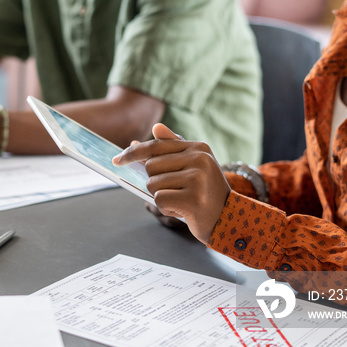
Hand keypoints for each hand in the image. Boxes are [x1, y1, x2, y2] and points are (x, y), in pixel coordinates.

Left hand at [113, 123, 229, 242]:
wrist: (229, 219)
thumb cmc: (206, 192)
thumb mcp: (194, 165)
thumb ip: (174, 146)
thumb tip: (155, 128)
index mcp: (198, 148)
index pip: (155, 145)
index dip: (132, 153)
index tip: (116, 159)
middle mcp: (199, 159)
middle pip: (150, 166)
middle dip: (155, 181)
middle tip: (176, 190)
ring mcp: (197, 179)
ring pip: (152, 184)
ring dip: (161, 196)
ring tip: (182, 200)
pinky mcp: (192, 199)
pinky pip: (159, 200)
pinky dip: (166, 208)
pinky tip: (183, 210)